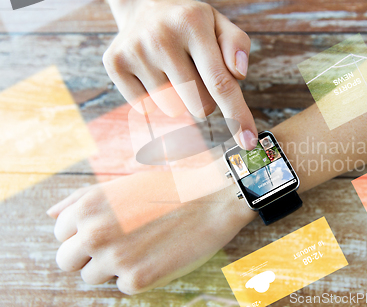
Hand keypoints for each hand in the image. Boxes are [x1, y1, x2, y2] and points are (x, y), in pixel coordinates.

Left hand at [46, 171, 255, 293]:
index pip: (60, 233)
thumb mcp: (120, 185)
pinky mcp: (137, 280)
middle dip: (87, 255)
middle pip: (65, 261)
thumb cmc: (168, 190)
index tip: (108, 228)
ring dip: (113, 266)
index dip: (83, 232)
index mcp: (87, 206)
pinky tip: (159, 255)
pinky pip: (123, 286)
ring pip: (92, 277)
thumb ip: (80, 199)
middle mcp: (94, 232)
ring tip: (142, 247)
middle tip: (119, 243)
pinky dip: (140, 275)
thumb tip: (50, 215)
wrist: (212, 200)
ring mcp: (114, 258)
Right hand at [102, 0, 257, 148]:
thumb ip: (237, 45)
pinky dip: (155, 99)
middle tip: (195, 73)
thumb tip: (238, 74)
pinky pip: (146, 108)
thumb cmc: (190, 24)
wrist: (144, 9)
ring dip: (180, 99)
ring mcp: (135, 51)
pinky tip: (153, 73)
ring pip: (174, 109)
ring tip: (173, 69)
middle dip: (206, 100)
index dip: (236, 115)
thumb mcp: (219, 23)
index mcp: (193, 23)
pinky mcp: (115, 64)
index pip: (220, 82)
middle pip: (200, 104)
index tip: (248, 141)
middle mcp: (161, 36)